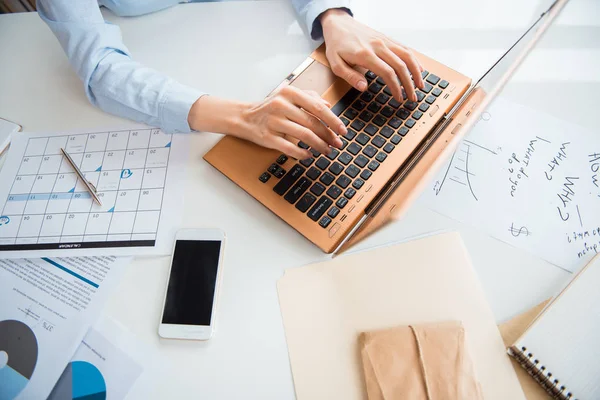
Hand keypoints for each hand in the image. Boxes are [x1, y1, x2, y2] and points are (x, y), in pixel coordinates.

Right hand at [188, 86, 345, 158]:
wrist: (244, 116)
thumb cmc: (270, 106)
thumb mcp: (288, 96)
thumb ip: (309, 97)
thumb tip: (328, 104)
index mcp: (289, 92)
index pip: (317, 108)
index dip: (333, 121)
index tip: (343, 131)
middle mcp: (281, 105)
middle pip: (312, 123)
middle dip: (328, 136)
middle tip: (338, 144)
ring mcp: (273, 121)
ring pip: (303, 136)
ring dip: (319, 146)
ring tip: (327, 151)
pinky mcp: (267, 137)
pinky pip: (289, 148)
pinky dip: (302, 153)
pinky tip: (309, 156)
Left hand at [320, 9, 424, 102]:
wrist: (339, 24)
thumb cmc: (336, 45)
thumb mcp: (335, 63)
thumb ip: (349, 76)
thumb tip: (364, 87)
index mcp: (365, 54)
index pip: (387, 73)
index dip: (396, 87)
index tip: (399, 98)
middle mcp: (378, 46)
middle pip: (400, 66)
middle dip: (409, 84)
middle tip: (412, 98)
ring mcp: (384, 40)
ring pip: (407, 56)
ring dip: (416, 72)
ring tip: (421, 86)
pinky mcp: (387, 38)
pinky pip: (405, 49)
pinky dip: (414, 60)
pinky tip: (419, 70)